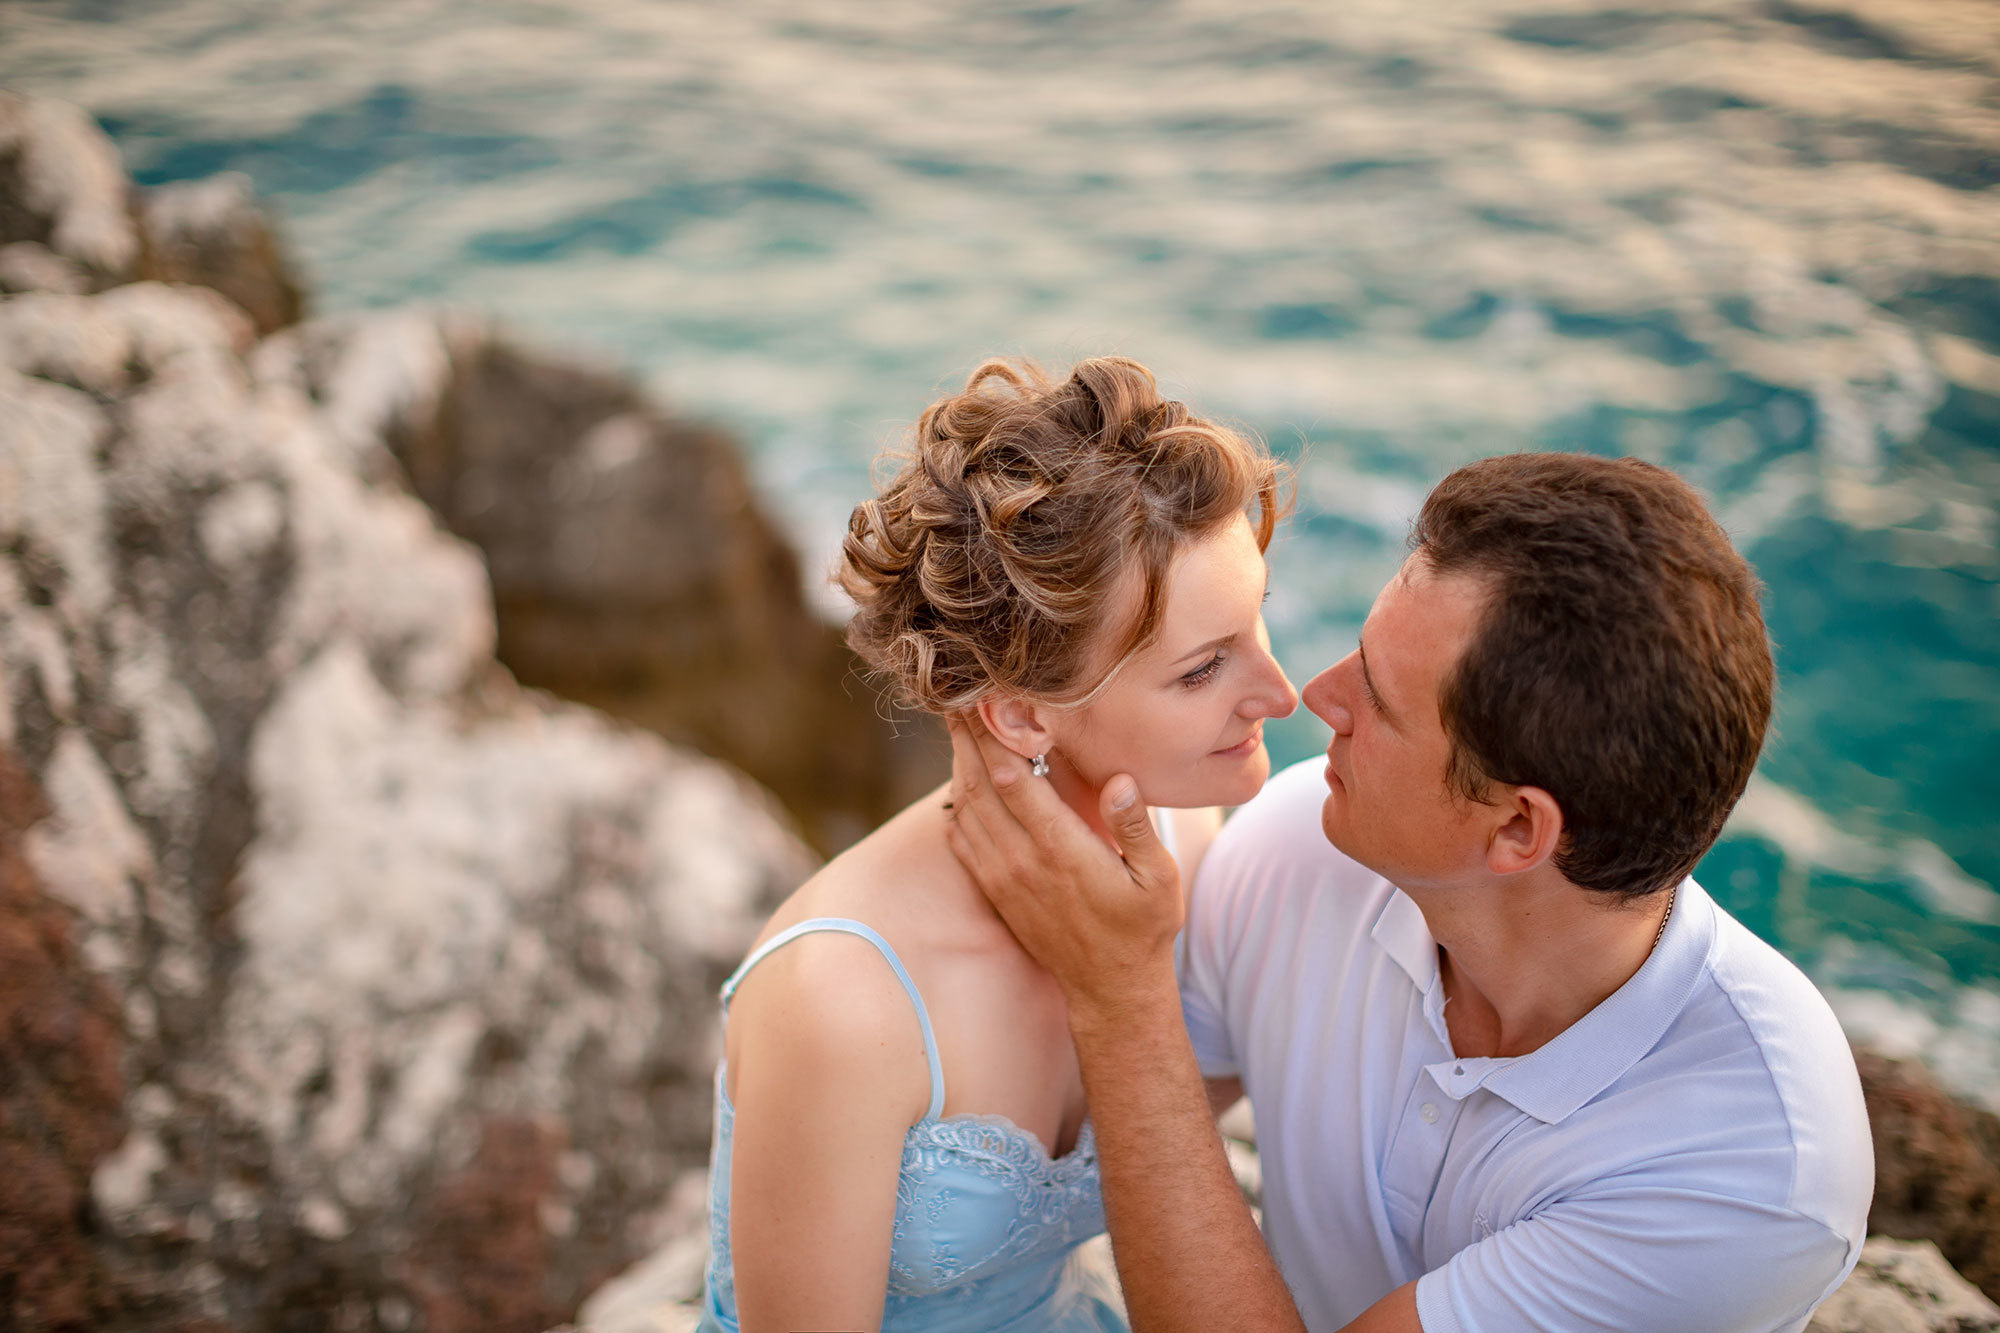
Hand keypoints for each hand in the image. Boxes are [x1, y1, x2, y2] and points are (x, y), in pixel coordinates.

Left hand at [943, 713, 1183, 1024]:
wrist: (1110, 989)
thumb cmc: (1142, 929)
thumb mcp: (1158, 878)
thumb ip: (1135, 827)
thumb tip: (1119, 781)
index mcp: (1061, 850)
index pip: (1015, 780)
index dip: (995, 737)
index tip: (985, 699)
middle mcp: (1022, 861)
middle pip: (980, 786)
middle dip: (968, 739)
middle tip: (955, 698)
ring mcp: (1003, 877)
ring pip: (966, 809)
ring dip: (959, 766)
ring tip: (955, 727)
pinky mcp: (996, 891)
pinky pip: (963, 839)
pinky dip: (957, 804)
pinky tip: (960, 780)